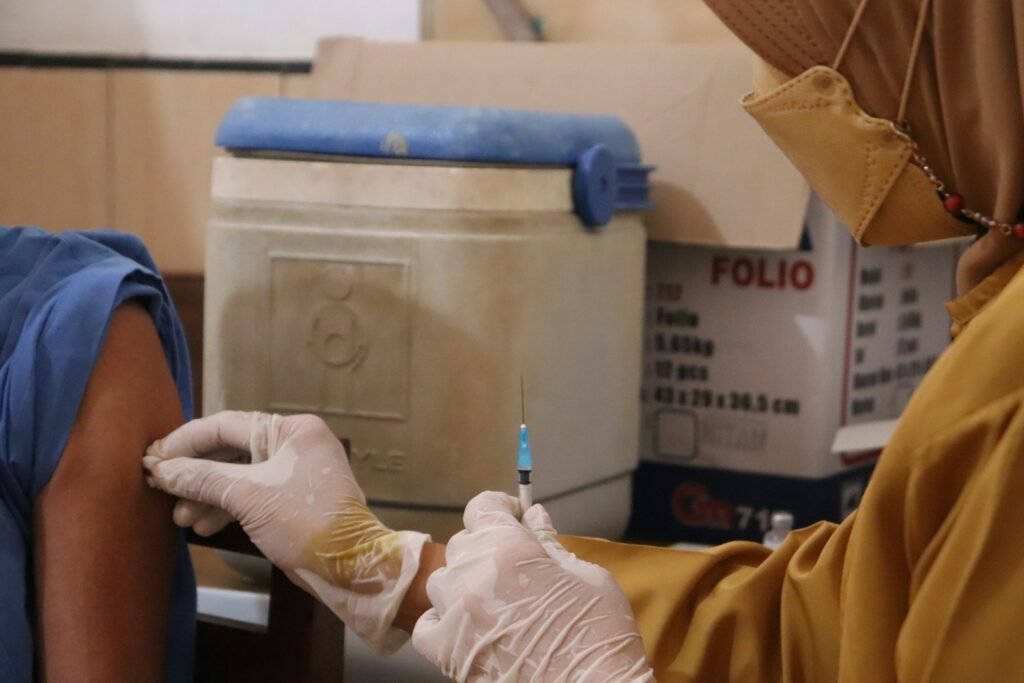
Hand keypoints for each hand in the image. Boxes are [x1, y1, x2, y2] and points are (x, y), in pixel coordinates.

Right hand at [143, 411, 428, 652]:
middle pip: (230, 450)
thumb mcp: (249, 496)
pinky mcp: (291, 499)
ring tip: (180, 517)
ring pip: (238, 475)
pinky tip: (203, 527)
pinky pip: (250, 494)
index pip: (227, 425)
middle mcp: (294, 443)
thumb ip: (203, 478)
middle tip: (161, 490)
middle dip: (196, 473)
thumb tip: (160, 470)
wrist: (349, 567)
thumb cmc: (304, 522)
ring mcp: (294, 471)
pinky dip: (227, 507)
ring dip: (207, 495)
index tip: (153, 459)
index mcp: (292, 430)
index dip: (186, 441)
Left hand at [413, 491, 654, 681]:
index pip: (482, 506)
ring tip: (494, 597)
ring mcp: (454, 615)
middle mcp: (471, 575)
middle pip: (463, 542)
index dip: (499, 508)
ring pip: (443, 580)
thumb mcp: (587, 576)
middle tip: (516, 565)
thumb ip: (551, 543)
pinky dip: (444, 619)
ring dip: (464, 581)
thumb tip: (534, 517)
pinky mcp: (447, 652)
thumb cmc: (598, 633)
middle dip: (487, 545)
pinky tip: (469, 624)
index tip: (514, 517)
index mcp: (507, 548)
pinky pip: (429, 624)